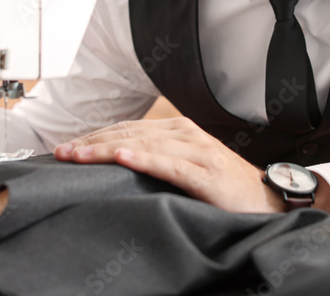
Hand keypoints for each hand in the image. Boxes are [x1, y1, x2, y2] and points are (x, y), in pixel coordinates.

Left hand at [53, 117, 286, 213]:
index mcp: (179, 130)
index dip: (95, 136)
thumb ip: (160, 160)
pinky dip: (144, 160)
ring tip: (78, 154)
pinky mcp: (207, 174)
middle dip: (92, 142)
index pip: (128, 129)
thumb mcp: (188, 167)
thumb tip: (118, 163)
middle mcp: (186, 134)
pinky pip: (170, 165)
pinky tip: (122, 158)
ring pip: (143, 145)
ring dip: (106, 149)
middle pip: (129, 133)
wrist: (269, 201)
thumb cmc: (227, 188)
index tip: (67, 146)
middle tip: (60, 152)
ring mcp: (198, 152)